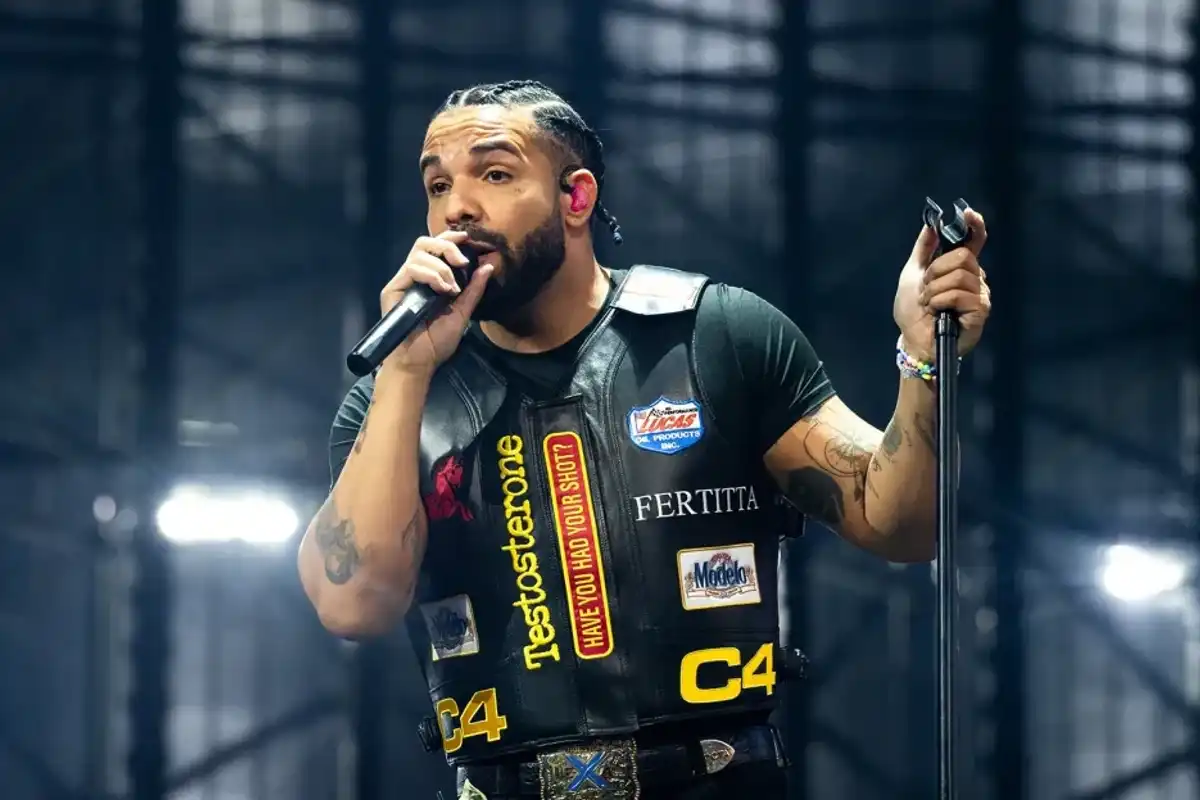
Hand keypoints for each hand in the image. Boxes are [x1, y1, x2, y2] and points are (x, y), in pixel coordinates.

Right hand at [379, 230, 492, 374]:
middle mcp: (415, 276)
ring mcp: (403, 282)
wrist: (420, 362)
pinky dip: (431, 274)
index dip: (450, 238)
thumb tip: (489, 266)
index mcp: (430, 278)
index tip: (467, 239)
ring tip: (452, 288)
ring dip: (442, 267)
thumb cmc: (437, 341)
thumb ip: (474, 289)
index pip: (436, 248)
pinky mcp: (393, 289)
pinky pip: (411, 268)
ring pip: (419, 253)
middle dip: (446, 246)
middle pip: (424, 243)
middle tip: (462, 261)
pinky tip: (442, 289)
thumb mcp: (462, 312)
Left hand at [893, 208, 990, 360]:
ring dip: (935, 290)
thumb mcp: (912, 275)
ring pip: (959, 276)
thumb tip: (930, 224)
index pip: (975, 242)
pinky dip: (941, 301)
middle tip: (926, 289)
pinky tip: (937, 312)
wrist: (913, 340)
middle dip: (936, 271)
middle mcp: (974, 278)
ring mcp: (980, 294)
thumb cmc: (913, 311)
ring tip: (930, 304)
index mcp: (959, 267)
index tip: (967, 214)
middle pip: (963, 256)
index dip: (974, 226)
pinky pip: (959, 294)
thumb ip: (923, 250)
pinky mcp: (980, 311)